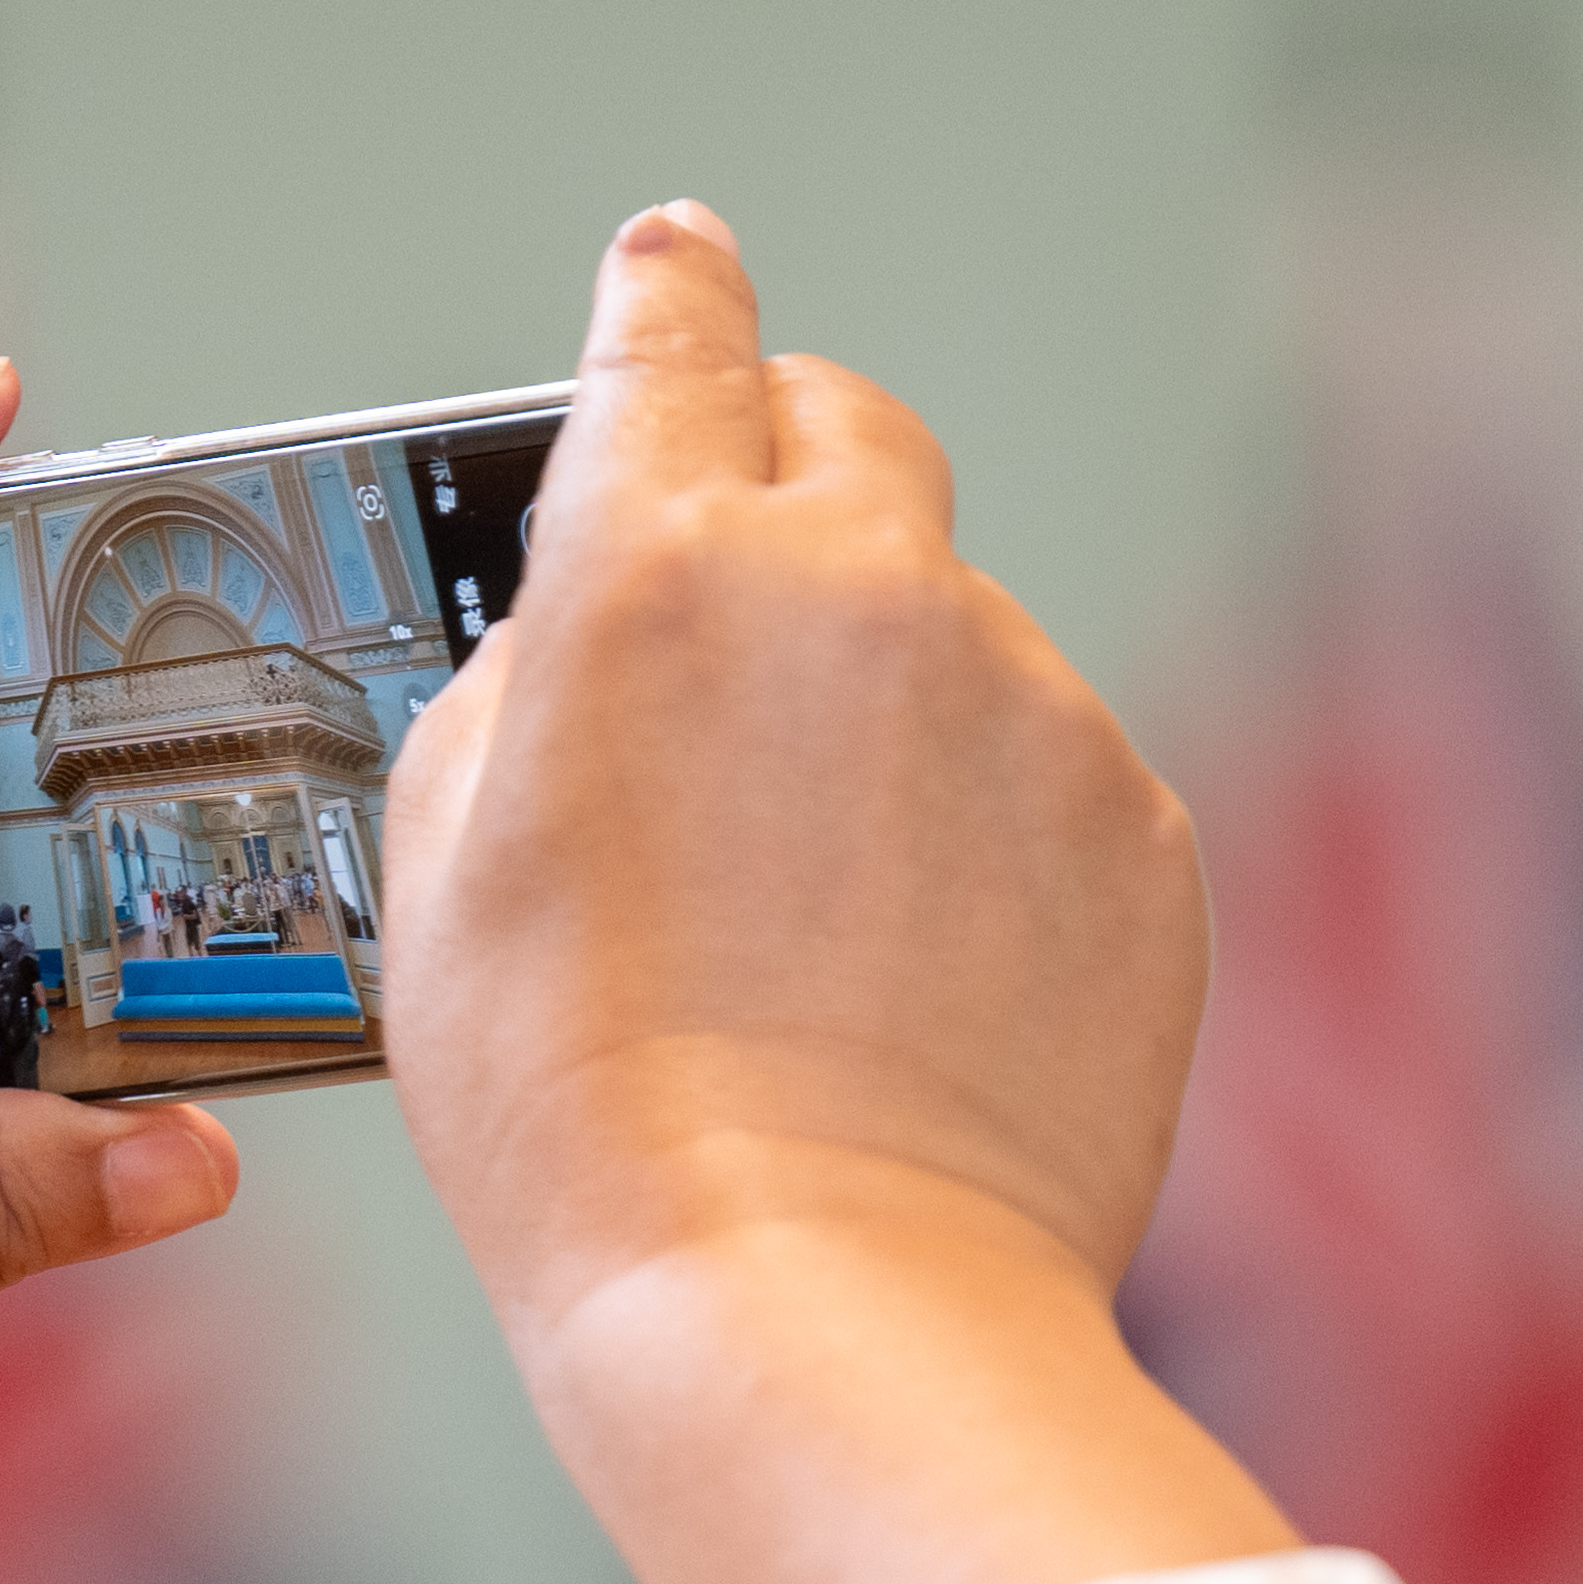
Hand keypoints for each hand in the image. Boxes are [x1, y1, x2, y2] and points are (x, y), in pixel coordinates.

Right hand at [368, 206, 1286, 1583]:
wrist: (820, 1308)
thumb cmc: (595, 1123)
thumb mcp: (443, 867)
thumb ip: (528, 682)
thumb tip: (596, 637)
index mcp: (658, 567)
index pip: (670, 331)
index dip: (666, 298)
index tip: (675, 275)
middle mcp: (865, 592)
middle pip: (845, 434)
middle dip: (790, 487)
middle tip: (737, 631)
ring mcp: (1028, 706)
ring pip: (954, 639)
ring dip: (893, 723)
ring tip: (816, 933)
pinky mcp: (1139, 834)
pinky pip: (1052, 785)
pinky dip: (995, 853)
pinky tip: (919, 996)